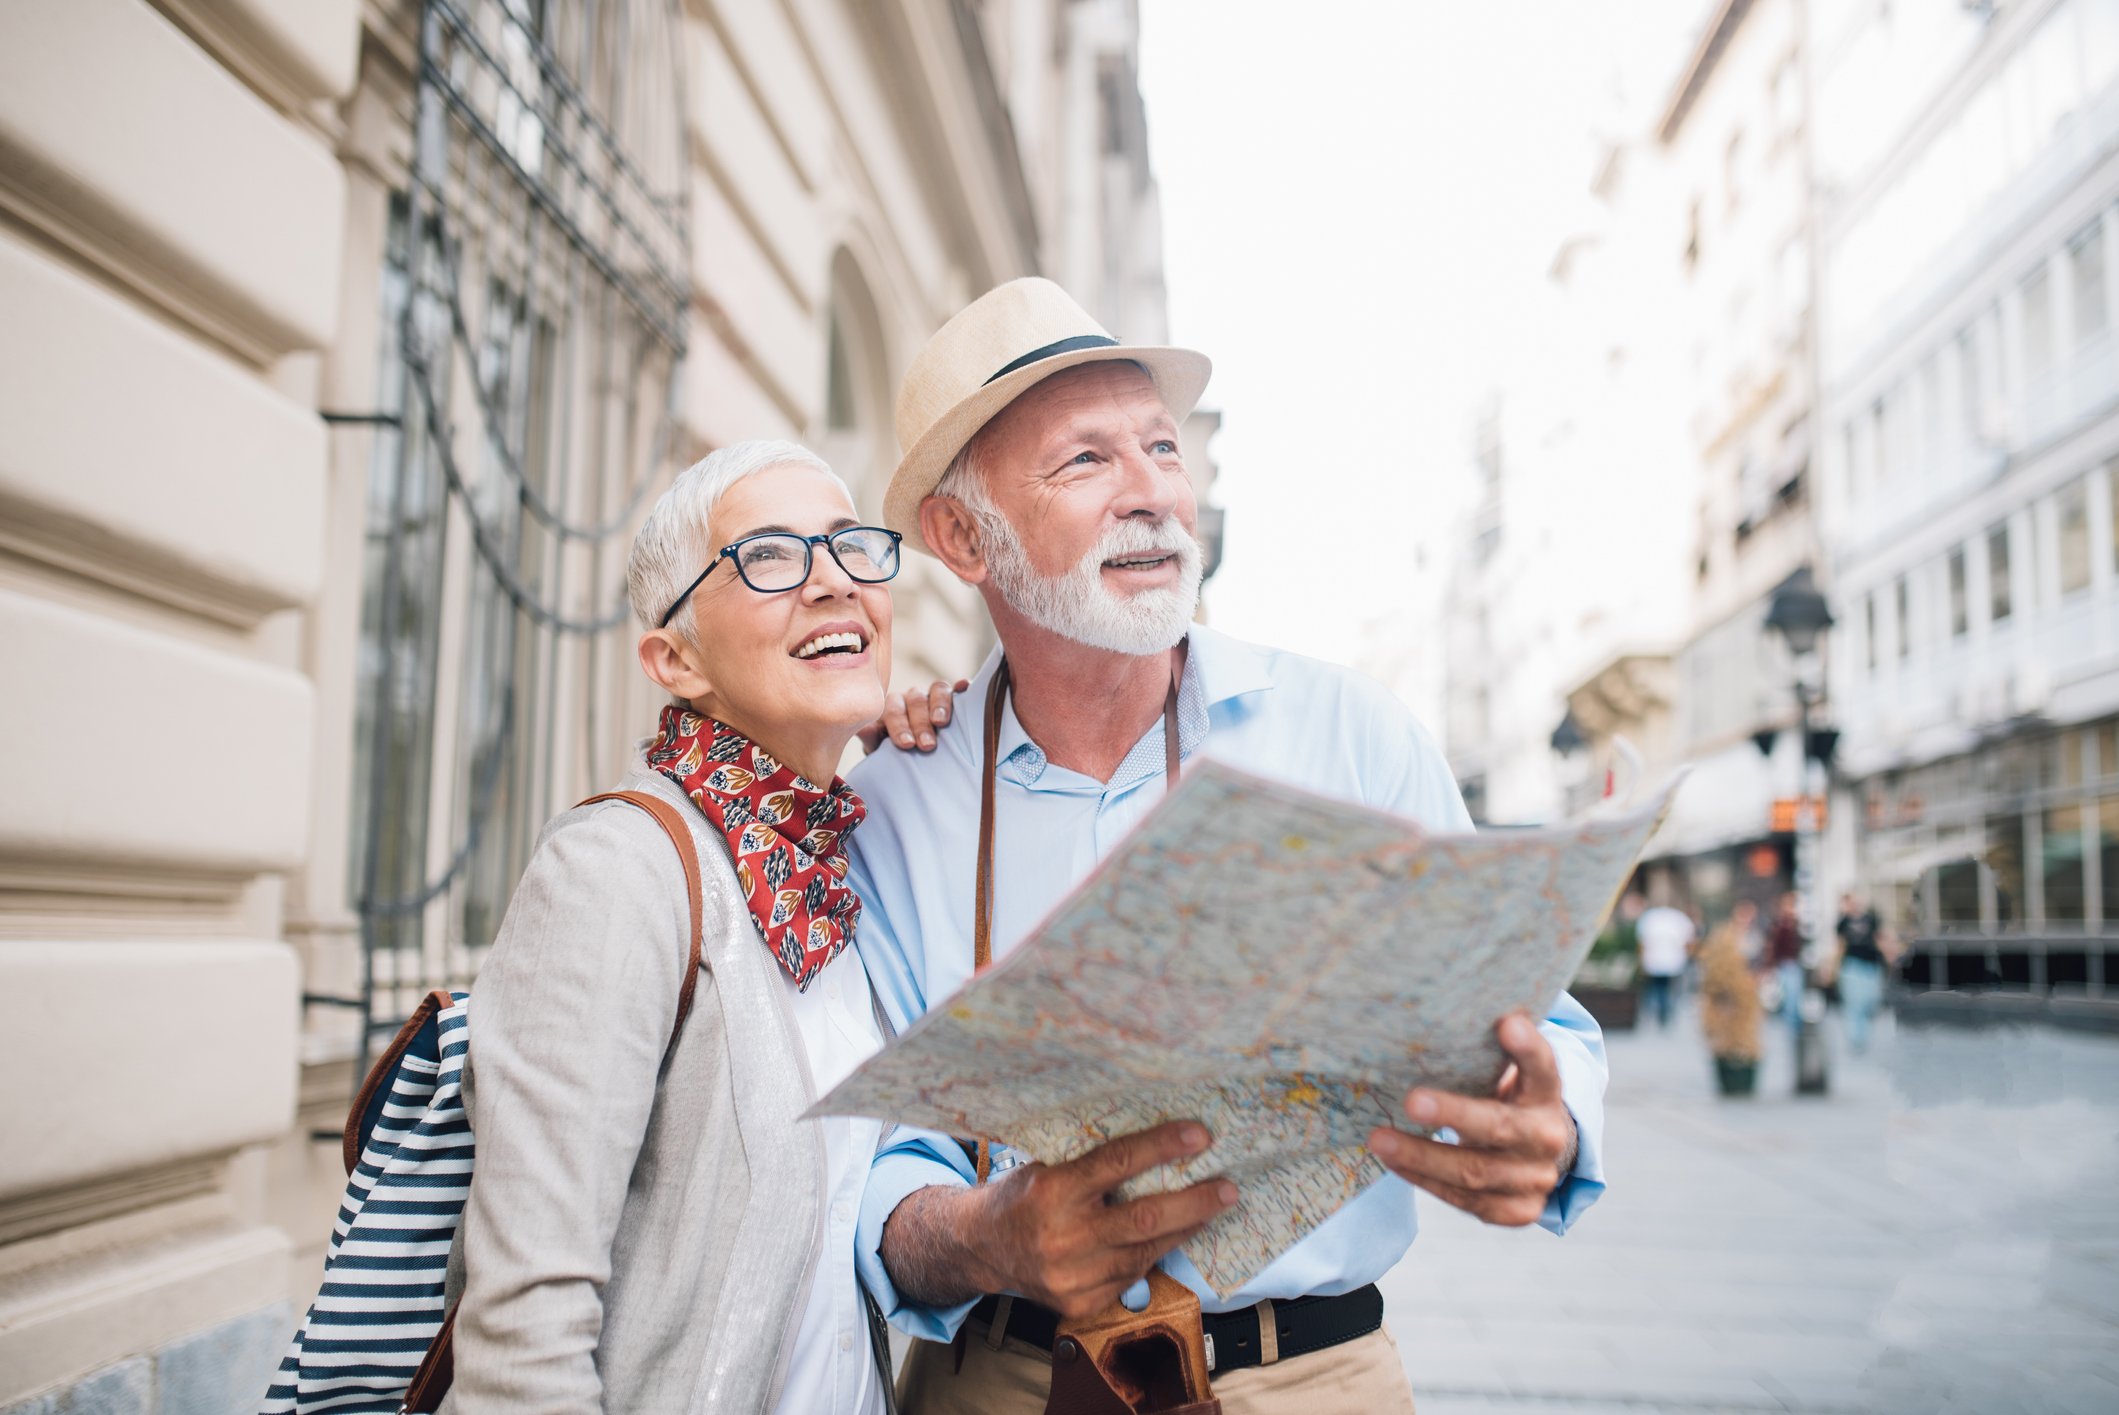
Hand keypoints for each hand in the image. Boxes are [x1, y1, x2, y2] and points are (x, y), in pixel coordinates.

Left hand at [857, 678, 968, 753]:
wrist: (913, 755)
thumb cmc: (896, 754)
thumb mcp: (881, 750)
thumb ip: (872, 739)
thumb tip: (863, 729)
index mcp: (892, 709)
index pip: (894, 710)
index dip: (900, 726)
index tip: (907, 744)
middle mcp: (912, 698)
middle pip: (916, 700)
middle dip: (920, 723)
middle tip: (927, 744)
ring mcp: (933, 696)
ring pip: (937, 689)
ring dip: (939, 705)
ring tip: (941, 722)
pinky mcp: (953, 697)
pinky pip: (956, 688)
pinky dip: (960, 687)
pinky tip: (965, 687)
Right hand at [880, 1121, 1237, 1318]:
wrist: (980, 1248)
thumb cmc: (1021, 1195)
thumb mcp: (1048, 1166)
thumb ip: (1093, 1165)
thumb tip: (1157, 1147)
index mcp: (1053, 1190)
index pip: (1117, 1164)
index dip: (1161, 1147)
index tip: (1199, 1136)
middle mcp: (1063, 1236)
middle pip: (1144, 1218)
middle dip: (1194, 1203)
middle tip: (1228, 1188)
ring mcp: (1073, 1276)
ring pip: (1145, 1251)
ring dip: (1183, 1229)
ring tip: (1209, 1209)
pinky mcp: (1080, 1303)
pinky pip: (1132, 1276)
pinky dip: (1154, 1253)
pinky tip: (1169, 1236)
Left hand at [1366, 1011, 1575, 1227]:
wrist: (1539, 1155)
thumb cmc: (1506, 1099)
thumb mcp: (1505, 1072)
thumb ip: (1484, 1051)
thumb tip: (1425, 1011)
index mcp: (1547, 1094)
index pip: (1543, 1067)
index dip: (1527, 1048)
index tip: (1507, 1023)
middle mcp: (1546, 1137)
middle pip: (1500, 1126)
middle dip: (1454, 1114)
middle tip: (1411, 1100)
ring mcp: (1534, 1179)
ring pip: (1474, 1172)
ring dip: (1420, 1156)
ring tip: (1378, 1139)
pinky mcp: (1517, 1211)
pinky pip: (1465, 1200)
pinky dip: (1425, 1180)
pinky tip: (1394, 1162)